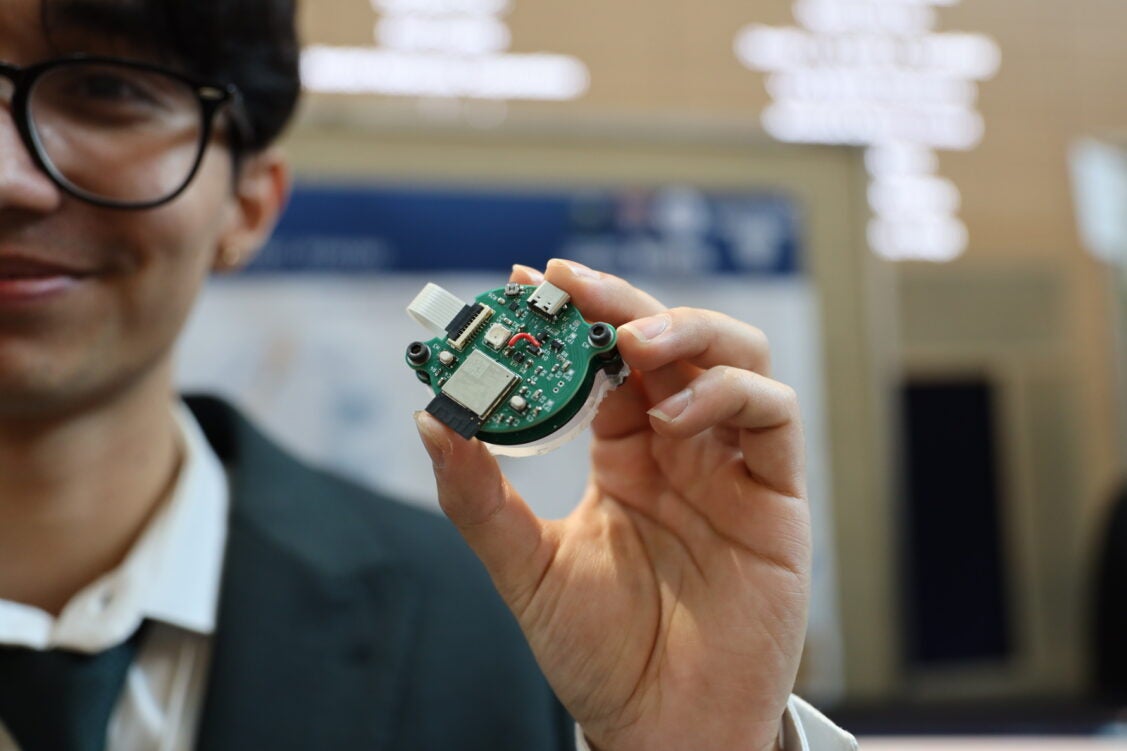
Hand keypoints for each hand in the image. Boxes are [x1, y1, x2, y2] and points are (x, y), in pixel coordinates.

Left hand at [414, 259, 809, 750]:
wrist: (660, 728)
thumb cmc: (599, 654)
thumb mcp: (526, 568)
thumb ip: (478, 498)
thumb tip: (430, 419)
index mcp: (624, 454)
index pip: (607, 360)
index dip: (574, 316)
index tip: (528, 281)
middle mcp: (682, 447)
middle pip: (670, 340)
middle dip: (624, 303)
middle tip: (572, 286)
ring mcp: (732, 467)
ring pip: (736, 357)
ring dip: (687, 331)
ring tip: (631, 342)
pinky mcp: (778, 499)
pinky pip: (772, 419)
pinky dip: (728, 396)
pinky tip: (672, 419)